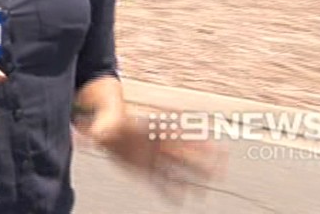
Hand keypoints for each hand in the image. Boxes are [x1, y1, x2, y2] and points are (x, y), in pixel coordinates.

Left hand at [80, 110, 227, 204]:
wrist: (103, 126)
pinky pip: (161, 181)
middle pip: (183, 149)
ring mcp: (153, 156)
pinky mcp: (144, 169)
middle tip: (223, 159)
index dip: (189, 135)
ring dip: (194, 172)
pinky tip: (181, 199)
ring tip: (214, 178)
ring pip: (178, 166)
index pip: (175, 132)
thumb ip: (101, 127)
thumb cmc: (108, 119)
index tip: (205, 136)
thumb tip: (96, 134)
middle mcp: (156, 143)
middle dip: (202, 154)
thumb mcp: (103, 121)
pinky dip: (170, 190)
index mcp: (150, 129)